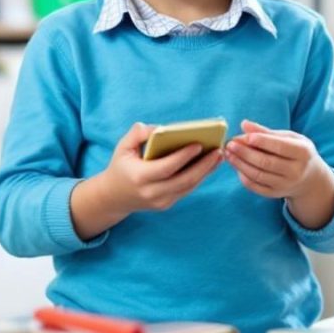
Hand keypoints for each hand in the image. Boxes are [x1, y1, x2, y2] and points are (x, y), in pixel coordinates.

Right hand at [100, 122, 222, 212]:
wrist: (114, 197)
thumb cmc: (121, 166)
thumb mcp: (122, 147)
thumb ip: (138, 133)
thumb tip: (161, 128)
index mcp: (139, 177)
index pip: (166, 168)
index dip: (183, 157)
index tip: (198, 144)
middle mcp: (151, 193)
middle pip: (184, 180)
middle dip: (204, 165)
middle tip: (218, 150)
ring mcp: (161, 201)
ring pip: (189, 186)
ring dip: (206, 171)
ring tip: (218, 155)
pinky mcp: (167, 204)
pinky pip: (187, 189)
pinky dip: (199, 176)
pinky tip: (209, 164)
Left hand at [225, 120, 333, 228]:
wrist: (309, 178)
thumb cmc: (296, 152)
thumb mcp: (289, 138)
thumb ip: (266, 132)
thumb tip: (244, 124)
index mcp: (303, 153)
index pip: (280, 147)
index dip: (262, 141)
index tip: (244, 136)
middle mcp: (295, 171)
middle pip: (266, 162)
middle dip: (245, 153)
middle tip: (230, 144)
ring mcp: (285, 185)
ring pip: (258, 175)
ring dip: (240, 164)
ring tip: (228, 153)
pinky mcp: (275, 194)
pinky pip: (255, 186)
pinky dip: (243, 176)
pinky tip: (236, 165)